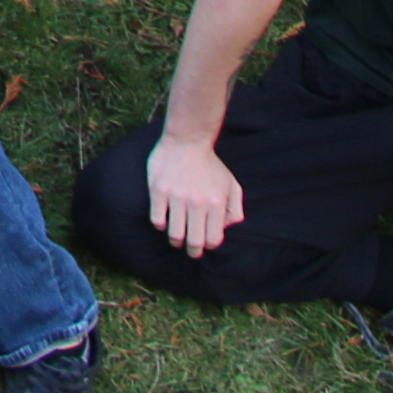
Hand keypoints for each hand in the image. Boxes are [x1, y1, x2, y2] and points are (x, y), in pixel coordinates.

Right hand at [142, 129, 247, 257]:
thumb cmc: (210, 165)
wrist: (188, 140)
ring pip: (174, 235)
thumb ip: (235, 210)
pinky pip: (157, 220)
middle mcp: (197, 202)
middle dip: (193, 251)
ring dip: (176, 241)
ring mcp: (177, 196)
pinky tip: (165, 220)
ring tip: (176, 238)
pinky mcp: (159, 190)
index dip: (208, 245)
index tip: (204, 243)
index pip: (213, 240)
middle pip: (194, 242)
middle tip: (190, 251)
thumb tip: (225, 230)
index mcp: (217, 203)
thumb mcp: (231, 185)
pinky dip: (161, 225)